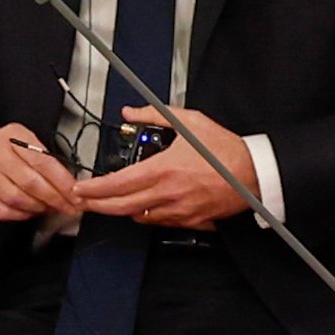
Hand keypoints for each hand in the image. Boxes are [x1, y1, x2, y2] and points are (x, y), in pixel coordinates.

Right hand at [0, 122, 81, 223]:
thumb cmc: (4, 148)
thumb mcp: (24, 140)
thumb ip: (45, 158)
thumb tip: (70, 185)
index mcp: (12, 136)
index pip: (42, 161)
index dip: (62, 182)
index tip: (77, 195)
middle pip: (30, 183)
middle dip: (55, 199)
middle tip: (70, 207)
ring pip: (17, 199)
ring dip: (39, 208)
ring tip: (51, 207)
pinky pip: (3, 211)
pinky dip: (22, 215)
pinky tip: (32, 211)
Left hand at [75, 106, 254, 230]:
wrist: (255, 173)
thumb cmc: (225, 150)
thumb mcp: (189, 122)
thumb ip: (155, 115)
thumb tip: (131, 111)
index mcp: (164, 169)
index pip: (117, 184)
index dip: (93, 189)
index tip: (80, 188)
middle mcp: (168, 194)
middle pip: (121, 207)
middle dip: (97, 206)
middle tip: (83, 202)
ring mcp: (179, 211)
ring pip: (139, 217)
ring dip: (121, 211)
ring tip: (109, 203)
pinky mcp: (190, 220)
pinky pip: (160, 223)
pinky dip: (146, 216)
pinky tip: (141, 207)